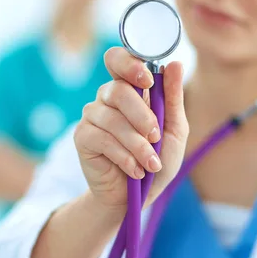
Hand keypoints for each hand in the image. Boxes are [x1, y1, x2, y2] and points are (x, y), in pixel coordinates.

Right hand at [74, 47, 188, 212]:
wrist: (136, 198)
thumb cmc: (156, 160)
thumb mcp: (174, 130)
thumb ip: (173, 98)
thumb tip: (174, 63)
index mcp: (130, 89)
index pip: (118, 60)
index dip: (129, 64)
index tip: (147, 81)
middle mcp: (107, 98)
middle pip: (119, 90)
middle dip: (142, 116)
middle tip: (155, 136)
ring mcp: (92, 116)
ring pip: (112, 118)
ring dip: (137, 144)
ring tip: (149, 164)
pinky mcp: (82, 137)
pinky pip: (102, 138)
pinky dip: (124, 156)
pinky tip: (134, 170)